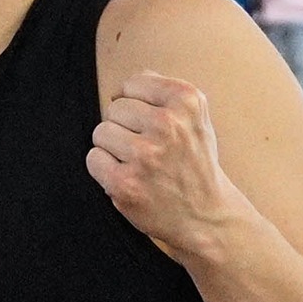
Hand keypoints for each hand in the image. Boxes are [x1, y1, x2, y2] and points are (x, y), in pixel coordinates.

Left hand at [87, 71, 247, 264]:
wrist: (208, 217)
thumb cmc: (194, 163)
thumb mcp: (194, 118)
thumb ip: (161, 91)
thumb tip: (122, 85)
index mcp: (187, 101)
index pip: (132, 84)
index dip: (137, 105)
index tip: (153, 125)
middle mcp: (167, 125)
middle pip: (114, 108)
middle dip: (125, 128)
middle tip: (151, 151)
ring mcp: (145, 155)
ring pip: (100, 132)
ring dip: (114, 149)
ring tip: (141, 165)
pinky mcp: (125, 183)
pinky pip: (93, 159)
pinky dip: (105, 171)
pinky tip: (131, 179)